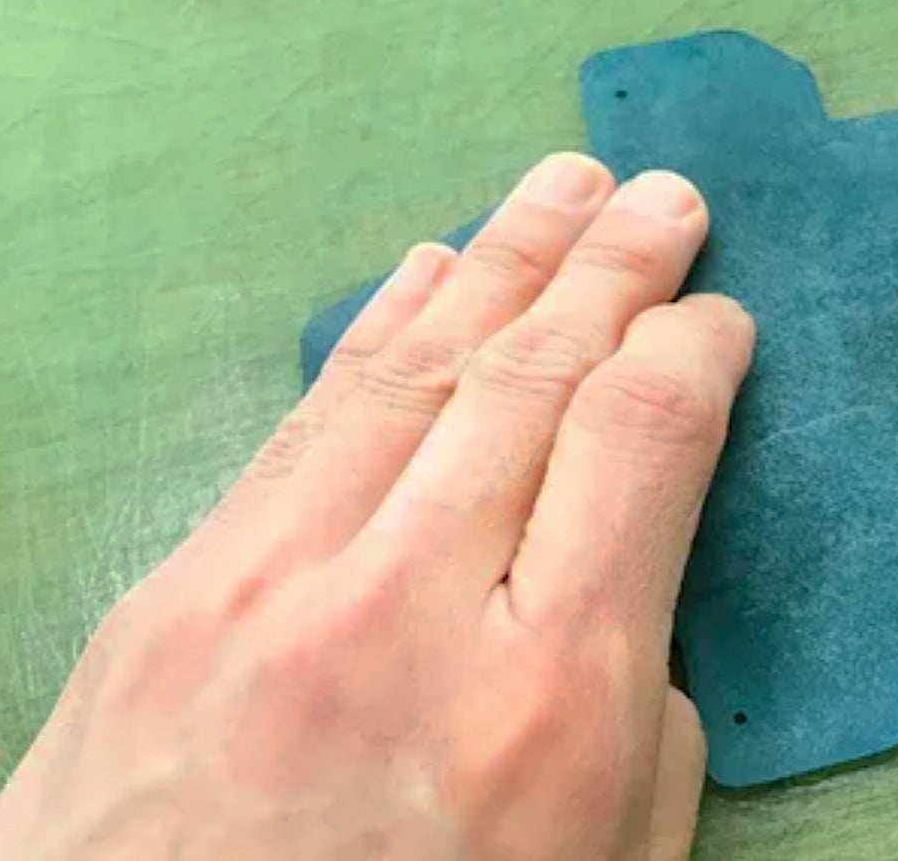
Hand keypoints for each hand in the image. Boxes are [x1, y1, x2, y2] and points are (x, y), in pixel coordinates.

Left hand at [0, 155, 752, 860]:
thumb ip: (643, 712)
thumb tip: (625, 576)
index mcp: (551, 691)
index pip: (640, 439)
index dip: (692, 352)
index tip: (719, 319)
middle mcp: (412, 606)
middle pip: (536, 376)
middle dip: (613, 268)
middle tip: (666, 196)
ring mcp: (276, 584)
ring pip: (416, 368)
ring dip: (504, 258)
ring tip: (566, 185)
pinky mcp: (178, 588)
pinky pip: (308, 417)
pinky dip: (382, 330)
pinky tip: (432, 271)